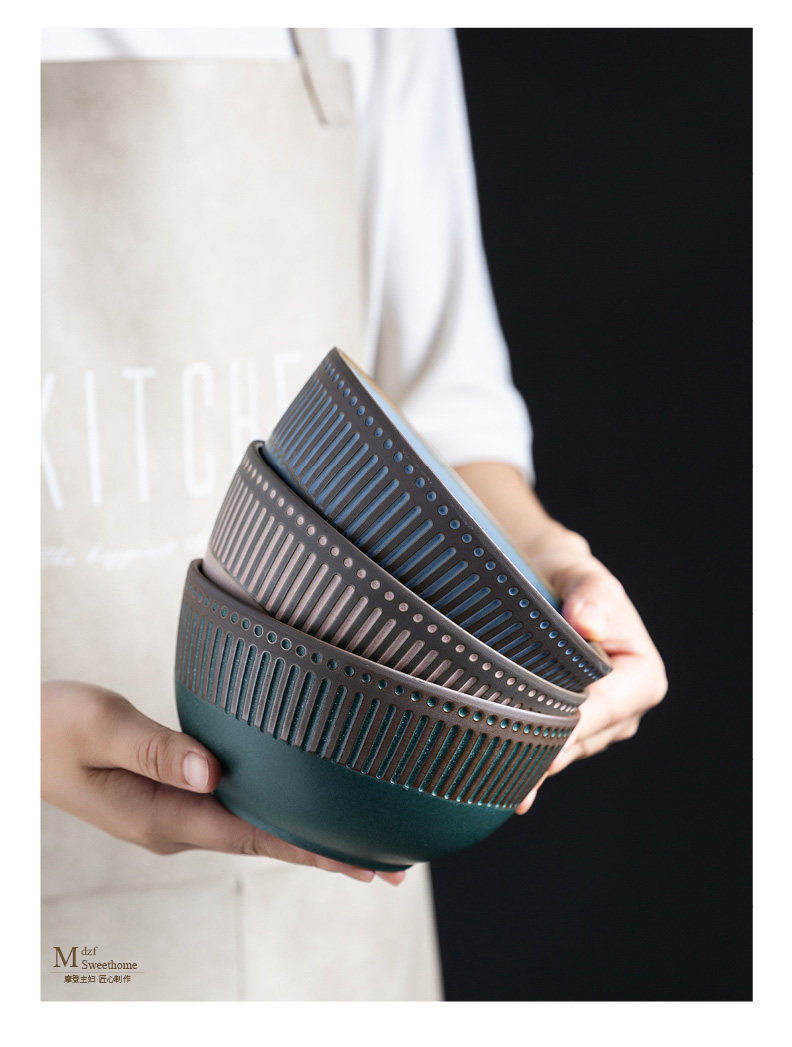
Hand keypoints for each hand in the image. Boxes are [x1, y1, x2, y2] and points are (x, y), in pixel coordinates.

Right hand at [41, 680, 404, 884]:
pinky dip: (279, 815)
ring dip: (309, 837)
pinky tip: (303, 810)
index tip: (367, 858)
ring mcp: (175, 814)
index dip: (313, 847)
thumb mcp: (96, 726)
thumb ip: (154, 747)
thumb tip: (211, 771)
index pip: (254, 836)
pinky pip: (239, 812)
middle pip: (266, 842)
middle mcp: (176, 824)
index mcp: (161, 815)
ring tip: (366, 844)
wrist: (17, 739)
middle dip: (329, 854)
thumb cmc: (49, 727)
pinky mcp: (174, 796)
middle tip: (394, 866)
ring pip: (256, 830)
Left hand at [514, 530, 667, 814]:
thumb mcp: (573, 569)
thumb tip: (589, 621)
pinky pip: (543, 750)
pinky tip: (491, 774)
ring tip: (486, 760)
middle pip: (580, 739)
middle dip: (542, 750)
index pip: (605, 710)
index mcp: (642, 674)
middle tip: (497, 758)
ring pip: (560, 751)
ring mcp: (593, 725)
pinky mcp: (562, 729)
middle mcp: (624, 708)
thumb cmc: (559, 570)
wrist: (535, 575)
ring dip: (527, 755)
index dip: (572, 726)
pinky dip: (518, 757)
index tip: (535, 735)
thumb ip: (589, 591)